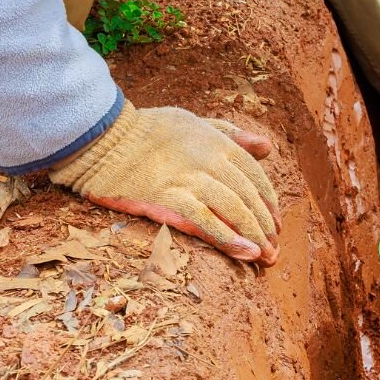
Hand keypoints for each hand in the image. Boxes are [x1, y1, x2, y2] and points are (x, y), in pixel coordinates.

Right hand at [49, 102, 279, 263]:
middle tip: (275, 250)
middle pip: (248, 196)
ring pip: (233, 210)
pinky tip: (244, 253)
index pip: (255, 175)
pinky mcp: (168, 198)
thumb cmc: (146, 130)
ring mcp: (189, 179)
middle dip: (266, 225)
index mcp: (216, 142)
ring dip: (255, 235)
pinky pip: (205, 221)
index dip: (269, 201)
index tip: (275, 222)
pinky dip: (228, 238)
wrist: (103, 138)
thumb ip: (230, 133)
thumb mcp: (193, 121)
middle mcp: (209, 160)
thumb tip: (266, 146)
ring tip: (265, 257)